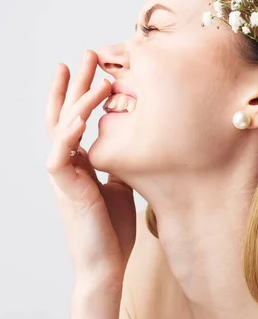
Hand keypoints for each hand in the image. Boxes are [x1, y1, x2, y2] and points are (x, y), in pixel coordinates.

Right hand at [45, 49, 136, 287]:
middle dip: (75, 83)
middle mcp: (67, 164)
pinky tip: (79, 117)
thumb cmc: (112, 227)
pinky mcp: (66, 190)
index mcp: (79, 162)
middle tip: (86, 54)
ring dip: (77, 100)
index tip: (92, 67)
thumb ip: (120, 162)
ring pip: (61, 128)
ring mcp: (64, 176)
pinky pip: (60, 156)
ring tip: (95, 77)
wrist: (107, 263)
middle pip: (64, 113)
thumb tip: (135, 141)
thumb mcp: (121, 185)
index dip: (78, 92)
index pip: (74, 119)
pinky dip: (68, 134)